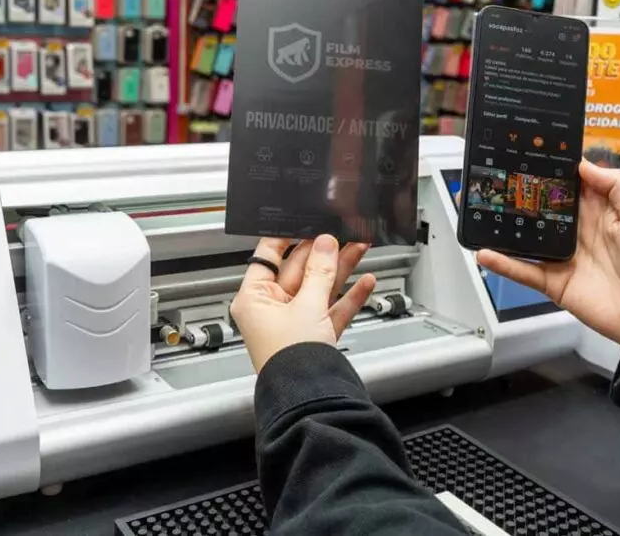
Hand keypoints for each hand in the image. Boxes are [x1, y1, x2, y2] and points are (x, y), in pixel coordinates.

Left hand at [231, 235, 376, 371]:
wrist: (310, 399)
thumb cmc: (291, 361)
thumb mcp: (307, 306)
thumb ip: (320, 271)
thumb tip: (324, 243)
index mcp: (254, 298)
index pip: (267, 256)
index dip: (288, 237)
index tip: (306, 221)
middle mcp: (271, 309)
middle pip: (299, 269)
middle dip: (323, 251)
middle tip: (342, 232)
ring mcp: (294, 323)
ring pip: (320, 287)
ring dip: (340, 268)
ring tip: (360, 247)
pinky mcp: (315, 336)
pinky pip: (332, 308)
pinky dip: (349, 295)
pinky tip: (365, 282)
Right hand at [477, 161, 619, 351]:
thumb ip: (615, 185)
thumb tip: (583, 164)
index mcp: (596, 211)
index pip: (567, 186)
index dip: (550, 171)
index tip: (529, 154)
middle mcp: (575, 231)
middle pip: (541, 208)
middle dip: (519, 195)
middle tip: (495, 179)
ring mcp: (561, 256)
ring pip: (526, 238)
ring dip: (504, 227)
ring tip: (481, 212)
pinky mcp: (553, 281)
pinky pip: (523, 270)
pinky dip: (503, 263)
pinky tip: (484, 253)